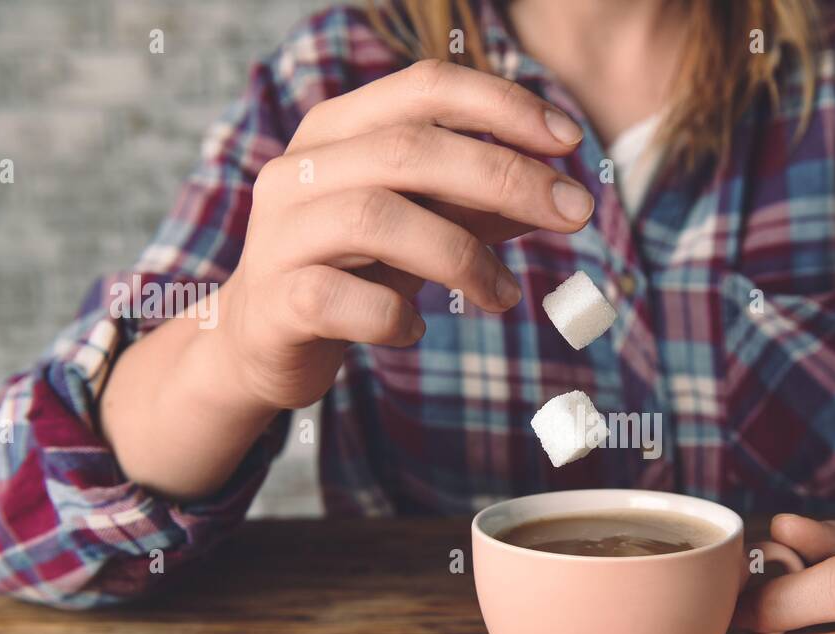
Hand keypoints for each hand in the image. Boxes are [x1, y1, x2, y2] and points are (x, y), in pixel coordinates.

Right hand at [220, 58, 594, 410]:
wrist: (260, 344)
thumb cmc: (351, 273)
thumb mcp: (421, 231)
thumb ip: (477, 208)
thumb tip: (558, 195)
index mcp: (338, 132)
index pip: (425, 89)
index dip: (503, 105)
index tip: (570, 140)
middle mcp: (301, 170)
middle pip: (411, 149)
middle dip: (506, 176)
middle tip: (574, 214)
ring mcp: (281, 234)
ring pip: (379, 218)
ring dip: (462, 257)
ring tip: (505, 295)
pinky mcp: (276, 301)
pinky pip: (345, 300)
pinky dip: (397, 316)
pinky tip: (417, 329)